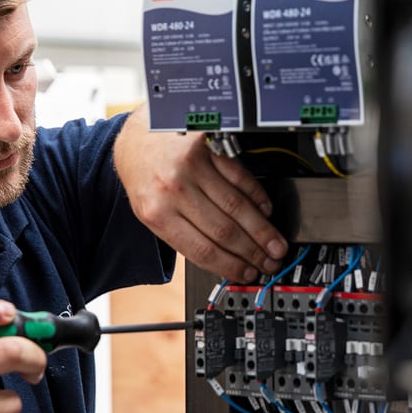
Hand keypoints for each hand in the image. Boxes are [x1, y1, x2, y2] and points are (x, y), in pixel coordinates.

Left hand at [115, 105, 288, 282]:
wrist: (137, 139)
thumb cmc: (146, 178)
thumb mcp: (151, 213)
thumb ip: (182, 234)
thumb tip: (223, 261)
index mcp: (156, 214)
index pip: (202, 249)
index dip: (230, 266)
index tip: (247, 274)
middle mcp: (174, 190)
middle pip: (224, 230)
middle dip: (252, 251)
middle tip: (269, 262)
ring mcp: (192, 168)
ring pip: (236, 206)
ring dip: (261, 229)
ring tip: (274, 244)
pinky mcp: (208, 149)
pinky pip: (239, 177)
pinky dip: (257, 196)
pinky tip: (265, 211)